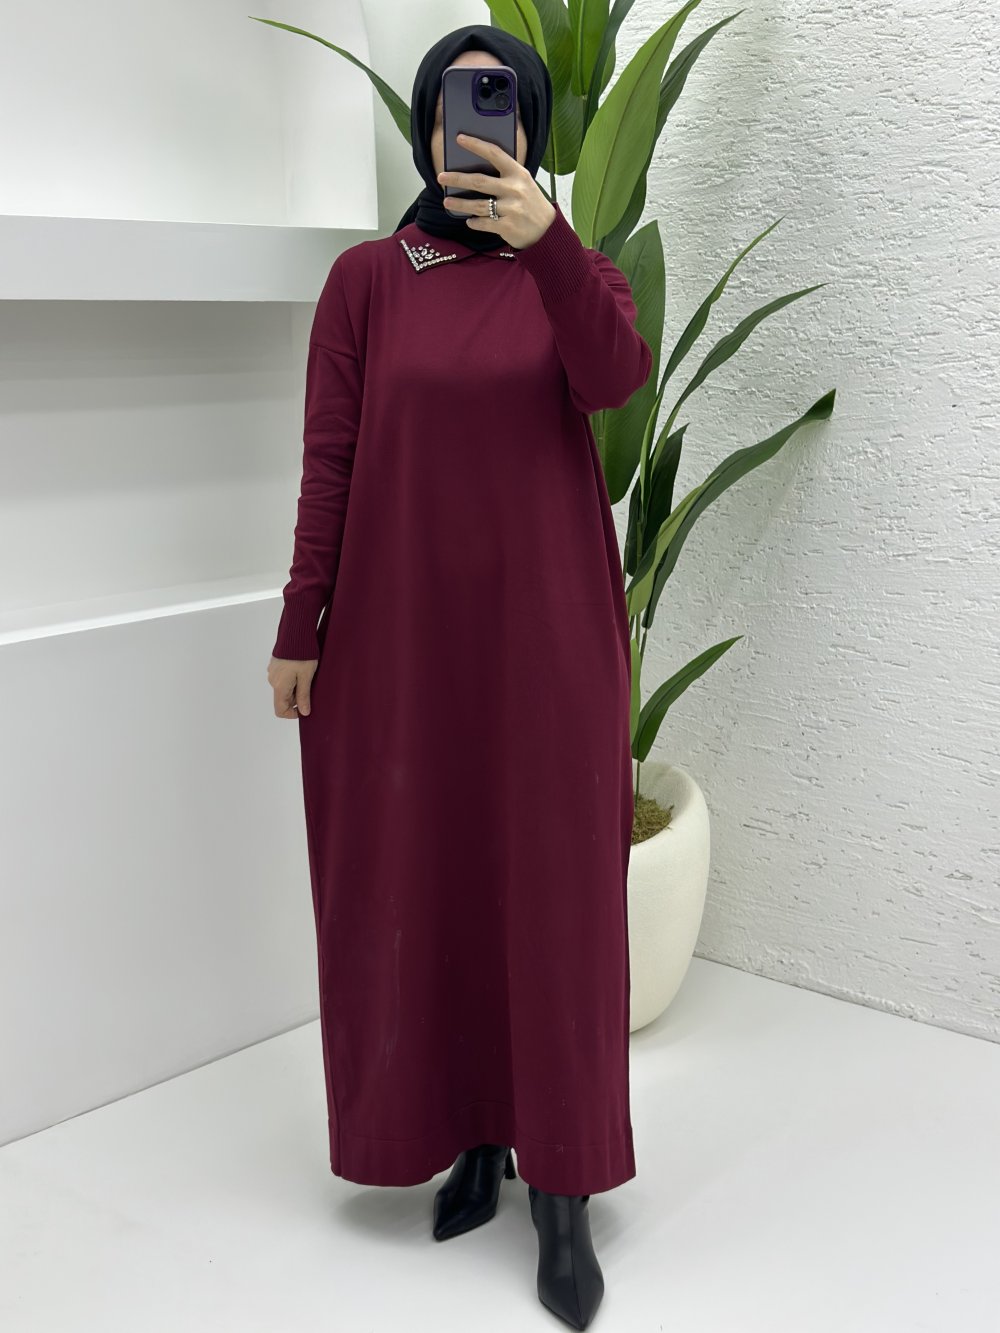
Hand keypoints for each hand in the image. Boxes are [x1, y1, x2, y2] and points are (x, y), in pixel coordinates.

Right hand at [268, 655, 317, 718]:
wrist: (296, 634)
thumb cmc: (302, 655)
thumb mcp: (306, 677)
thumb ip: (304, 696)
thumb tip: (304, 712)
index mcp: (279, 687)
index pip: (280, 710)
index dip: (292, 714)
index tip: (305, 708)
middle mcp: (273, 681)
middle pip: (283, 699)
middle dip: (297, 698)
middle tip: (310, 687)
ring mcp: (273, 672)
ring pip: (284, 688)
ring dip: (295, 688)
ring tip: (307, 676)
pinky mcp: (275, 665)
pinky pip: (282, 679)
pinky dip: (292, 679)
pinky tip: (301, 670)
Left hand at [437, 133, 555, 250]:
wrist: (547, 230)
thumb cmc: (531, 203)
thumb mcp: (524, 182)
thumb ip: (505, 175)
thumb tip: (475, 170)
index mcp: (518, 173)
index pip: (494, 153)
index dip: (475, 144)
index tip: (459, 139)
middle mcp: (514, 189)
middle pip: (478, 181)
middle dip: (457, 178)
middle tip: (441, 177)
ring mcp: (511, 209)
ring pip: (477, 205)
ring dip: (460, 203)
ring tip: (447, 201)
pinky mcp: (507, 227)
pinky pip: (483, 223)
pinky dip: (474, 222)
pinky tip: (469, 220)